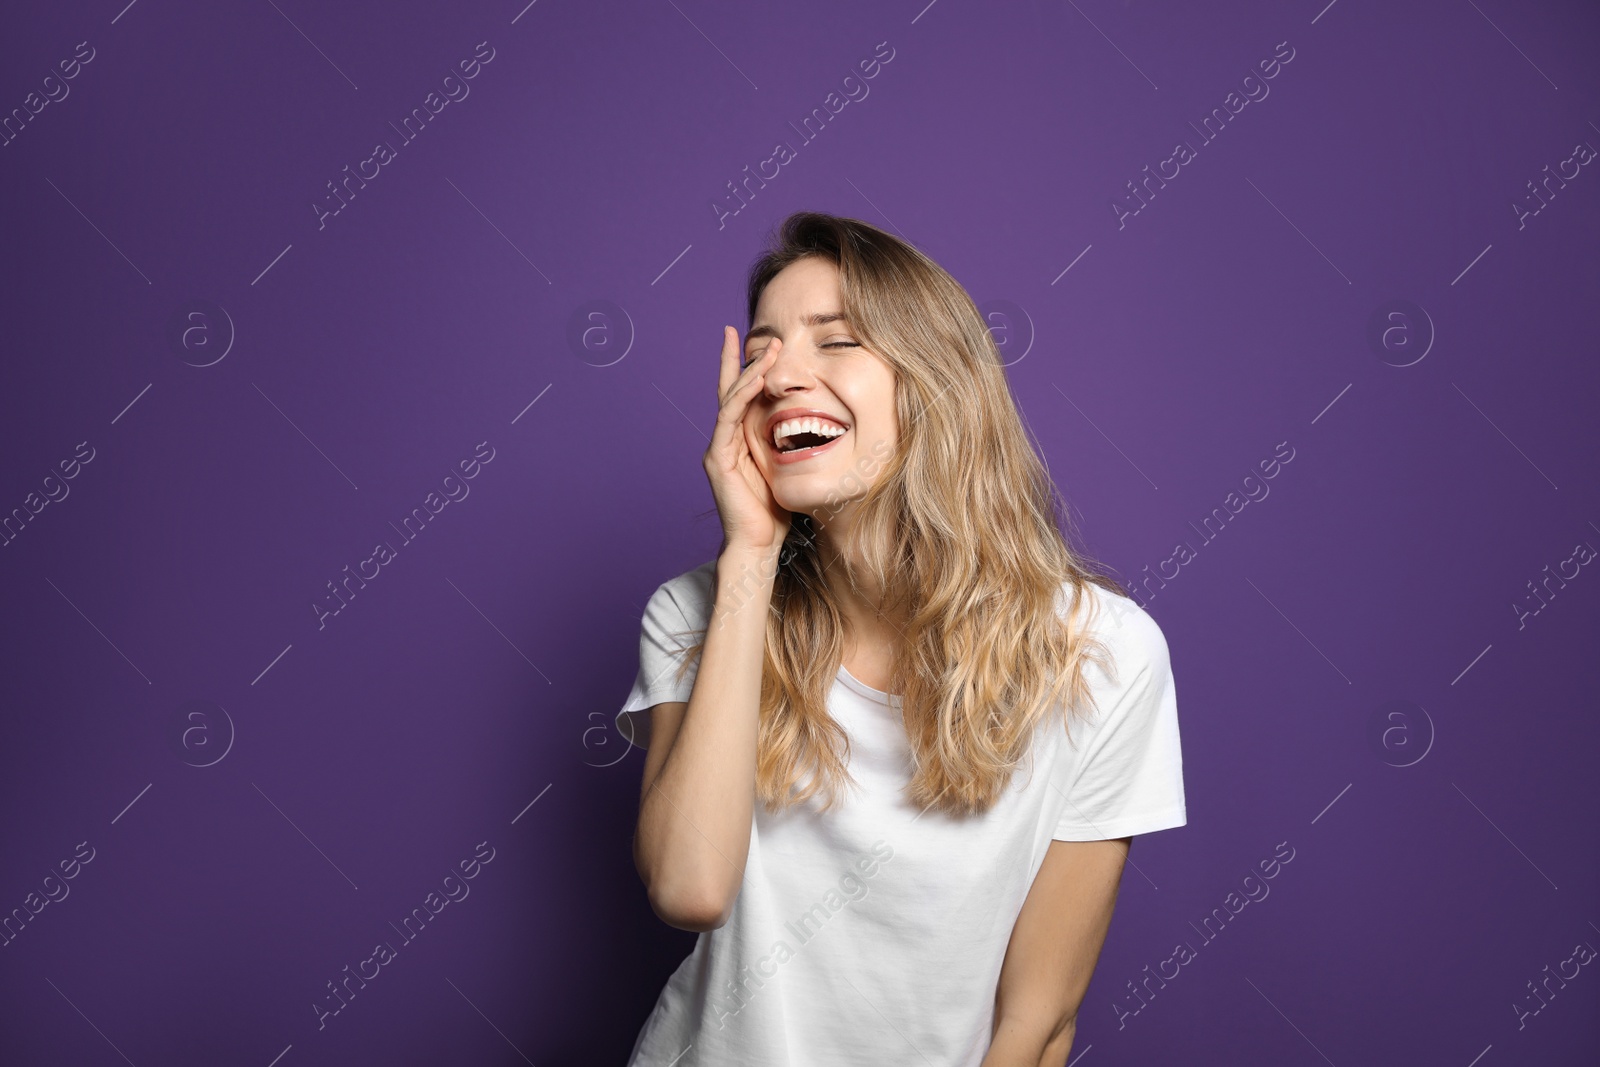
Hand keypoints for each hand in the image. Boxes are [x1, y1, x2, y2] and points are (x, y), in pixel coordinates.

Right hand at [704, 326, 790, 554]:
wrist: (757, 544)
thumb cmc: (774, 512)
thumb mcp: (787, 469)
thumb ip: (790, 446)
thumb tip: (816, 426)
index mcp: (739, 441)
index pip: (741, 396)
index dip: (745, 368)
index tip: (756, 341)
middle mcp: (724, 440)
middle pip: (729, 390)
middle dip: (740, 360)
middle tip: (753, 334)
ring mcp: (719, 448)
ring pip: (731, 399)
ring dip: (748, 372)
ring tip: (765, 350)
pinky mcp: (718, 459)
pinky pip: (729, 419)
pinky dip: (742, 397)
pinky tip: (755, 381)